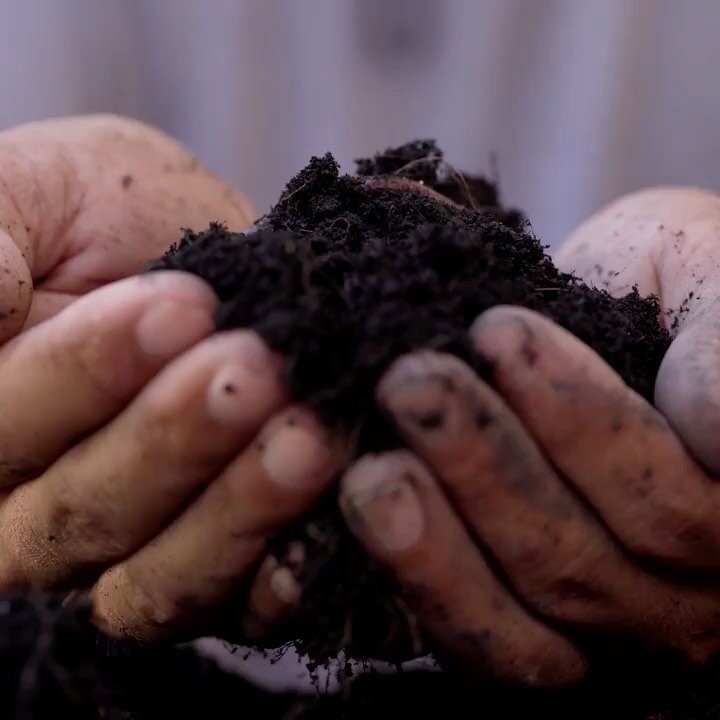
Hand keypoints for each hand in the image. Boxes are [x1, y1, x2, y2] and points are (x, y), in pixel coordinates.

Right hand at [0, 115, 345, 640]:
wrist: (203, 254)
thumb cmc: (100, 213)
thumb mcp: (31, 192)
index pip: (2, 427)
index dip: (84, 372)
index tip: (180, 306)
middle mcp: (31, 512)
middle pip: (78, 513)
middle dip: (173, 437)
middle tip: (256, 369)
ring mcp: (123, 554)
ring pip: (155, 576)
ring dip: (236, 506)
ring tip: (307, 432)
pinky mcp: (212, 574)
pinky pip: (231, 605)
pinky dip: (279, 575)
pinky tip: (327, 525)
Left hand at [339, 188, 719, 686]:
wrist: (626, 308)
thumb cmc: (675, 288)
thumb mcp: (712, 278)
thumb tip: (714, 428)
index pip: (676, 503)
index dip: (584, 426)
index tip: (498, 334)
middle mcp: (690, 594)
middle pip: (588, 567)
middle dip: (485, 467)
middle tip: (409, 381)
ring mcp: (609, 628)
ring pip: (528, 627)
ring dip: (438, 544)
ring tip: (373, 468)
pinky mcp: (535, 634)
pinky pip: (478, 646)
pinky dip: (419, 586)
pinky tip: (362, 513)